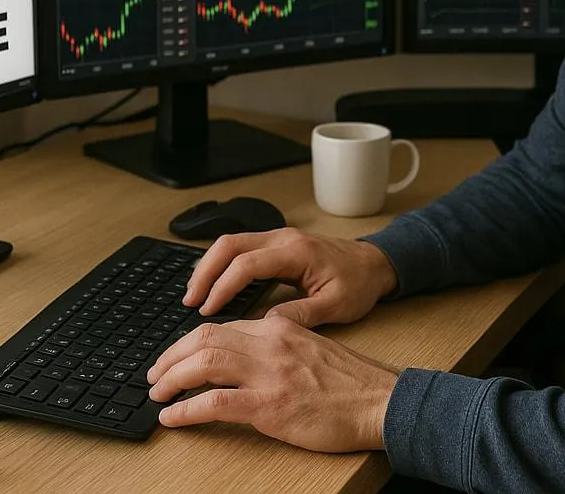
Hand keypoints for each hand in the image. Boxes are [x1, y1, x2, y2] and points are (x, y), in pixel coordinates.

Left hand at [146, 316, 398, 450]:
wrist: (380, 401)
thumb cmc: (351, 382)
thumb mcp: (311, 348)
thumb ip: (278, 345)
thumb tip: (246, 353)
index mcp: (278, 327)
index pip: (223, 326)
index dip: (192, 342)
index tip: (176, 357)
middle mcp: (269, 342)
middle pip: (205, 337)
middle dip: (171, 355)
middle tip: (154, 373)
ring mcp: (269, 373)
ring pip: (204, 363)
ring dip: (172, 378)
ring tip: (156, 393)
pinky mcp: (270, 406)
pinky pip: (215, 403)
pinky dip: (186, 409)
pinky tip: (173, 418)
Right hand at [184, 228, 398, 327]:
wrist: (376, 262)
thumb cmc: (359, 284)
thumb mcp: (336, 305)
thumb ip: (301, 314)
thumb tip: (265, 327)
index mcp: (296, 252)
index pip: (247, 263)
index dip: (223, 286)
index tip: (207, 310)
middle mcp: (283, 238)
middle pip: (230, 244)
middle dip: (205, 271)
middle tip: (189, 301)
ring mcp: (279, 238)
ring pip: (231, 242)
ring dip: (209, 266)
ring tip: (194, 295)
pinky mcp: (277, 244)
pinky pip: (241, 248)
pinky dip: (222, 264)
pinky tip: (214, 285)